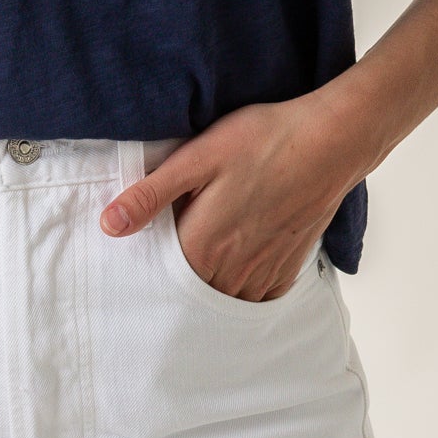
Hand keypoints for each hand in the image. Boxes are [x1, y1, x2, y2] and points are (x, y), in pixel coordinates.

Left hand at [98, 93, 363, 301]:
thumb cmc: (262, 140)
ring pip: (223, 296)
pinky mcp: (288, 267)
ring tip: (202, 257)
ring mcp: (264, 273)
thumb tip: (109, 226)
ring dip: (208, 286)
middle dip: (174, 280)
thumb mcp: (196, 157)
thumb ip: (151, 195)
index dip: (146, 267)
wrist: (329, 141)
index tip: (136, 256)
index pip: (160, 277)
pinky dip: (242, 287)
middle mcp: (232, 271)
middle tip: (168, 252)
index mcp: (203, 245)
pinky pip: (256, 295)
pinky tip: (236, 263)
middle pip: (190, 291)